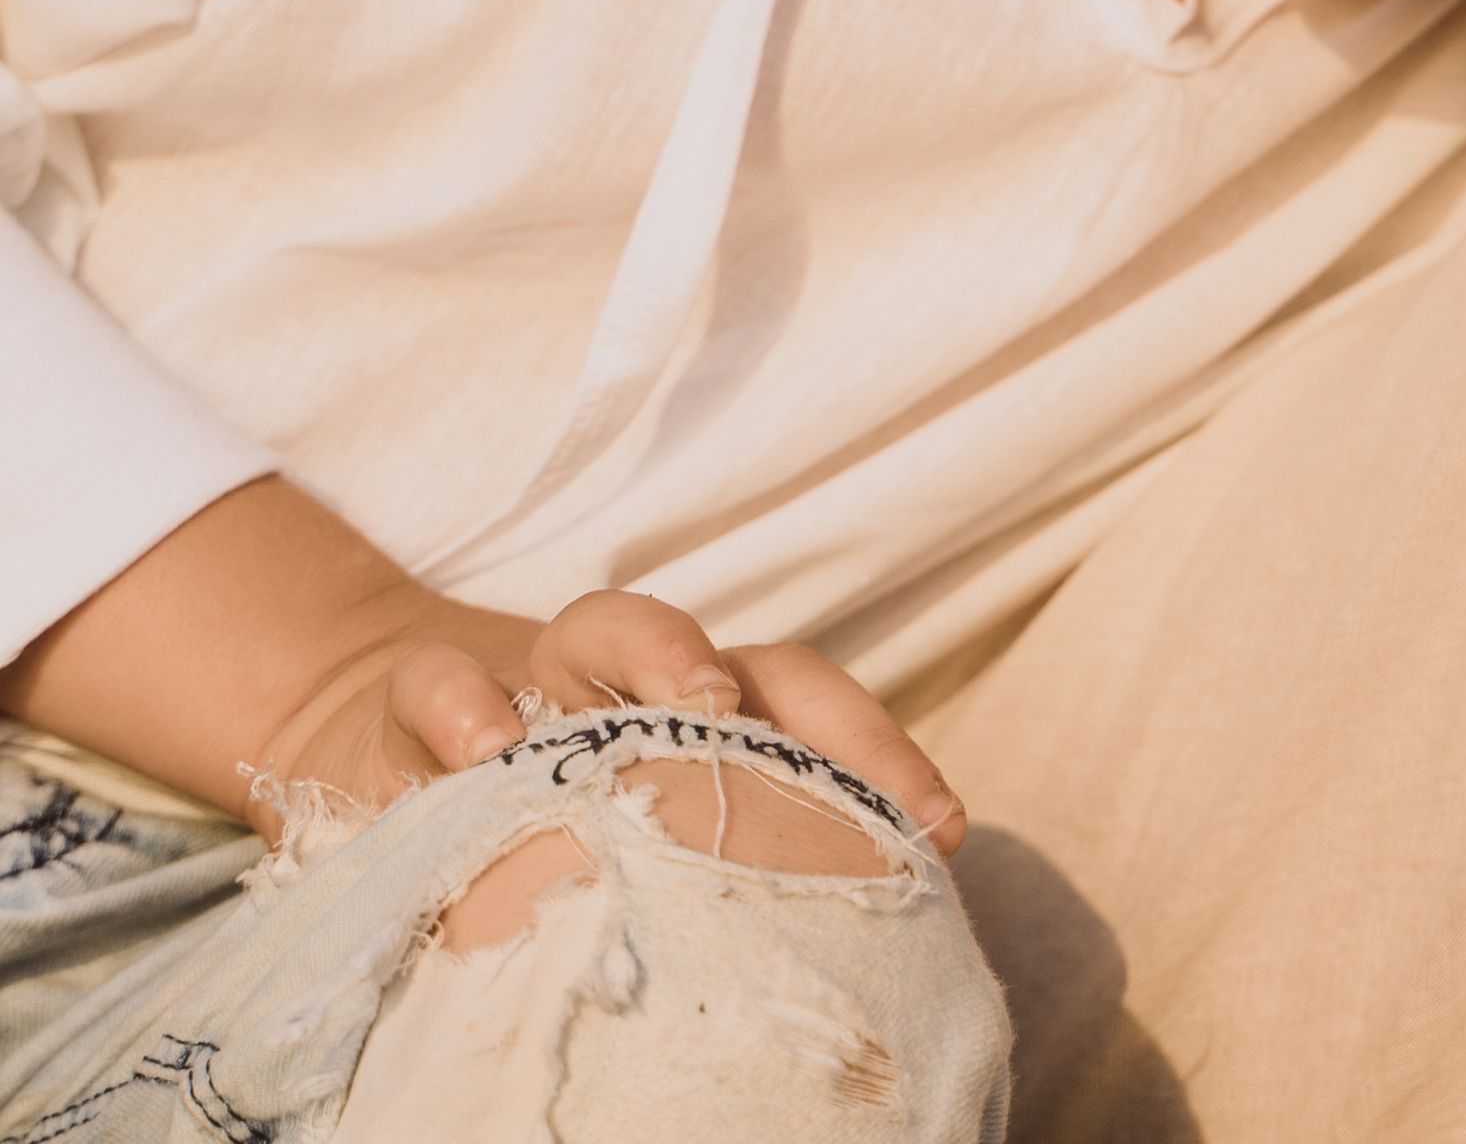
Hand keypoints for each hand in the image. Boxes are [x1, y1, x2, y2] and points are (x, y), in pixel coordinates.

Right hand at [260, 583, 963, 852]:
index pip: (804, 698)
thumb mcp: (638, 845)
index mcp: (697, 710)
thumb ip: (731, 877)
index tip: (942, 829)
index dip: (877, 749)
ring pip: (593, 628)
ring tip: (678, 706)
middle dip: (765, 683)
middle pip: (714, 647)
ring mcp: (525, 680)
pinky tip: (482, 757)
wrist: (378, 753)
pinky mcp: (414, 706)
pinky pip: (433, 686)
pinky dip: (458, 711)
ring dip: (644, 656)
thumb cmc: (546, 823)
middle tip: (789, 727)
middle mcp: (624, 680)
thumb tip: (870, 982)